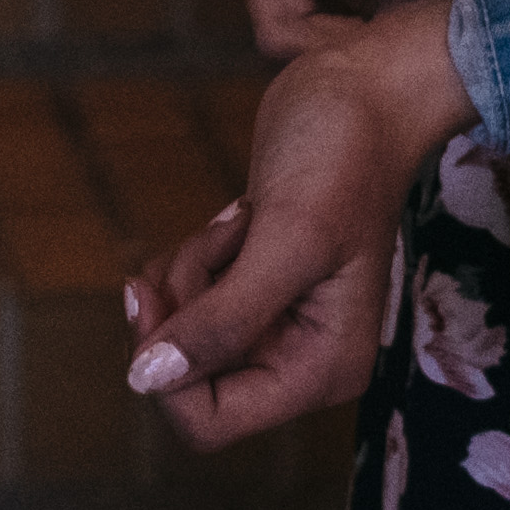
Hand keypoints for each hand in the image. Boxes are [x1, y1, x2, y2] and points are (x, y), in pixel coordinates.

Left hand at [126, 0, 470, 446]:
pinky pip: (189, 294)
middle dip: (182, 306)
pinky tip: (238, 214)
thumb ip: (222, 319)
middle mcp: (299, 357)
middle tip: (216, 243)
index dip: (167, 372)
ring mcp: (276, 321)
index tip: (156, 300)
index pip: (210, 420)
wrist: (363, 89)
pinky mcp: (255, 283)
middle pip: (188, 374)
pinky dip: (193, 254)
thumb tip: (146, 381)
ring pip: (182, 329)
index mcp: (320, 369)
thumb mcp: (284, 240)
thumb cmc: (342, 158)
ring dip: (189, 269)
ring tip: (241, 218)